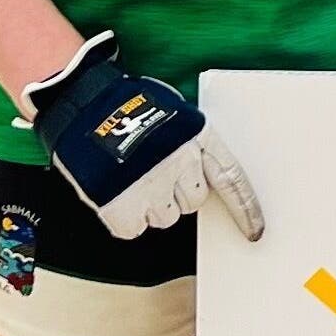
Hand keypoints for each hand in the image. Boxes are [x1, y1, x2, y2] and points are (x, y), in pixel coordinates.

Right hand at [22, 32, 263, 241]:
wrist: (81, 104)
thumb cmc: (125, 103)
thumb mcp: (173, 111)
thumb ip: (191, 141)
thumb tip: (200, 168)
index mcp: (198, 137)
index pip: (232, 180)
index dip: (245, 209)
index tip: (254, 232)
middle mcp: (181, 163)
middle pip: (194, 201)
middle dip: (178, 194)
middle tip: (154, 177)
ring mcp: (152, 187)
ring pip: (165, 218)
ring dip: (151, 206)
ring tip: (130, 180)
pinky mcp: (123, 207)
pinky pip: (133, 229)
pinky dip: (124, 218)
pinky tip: (115, 194)